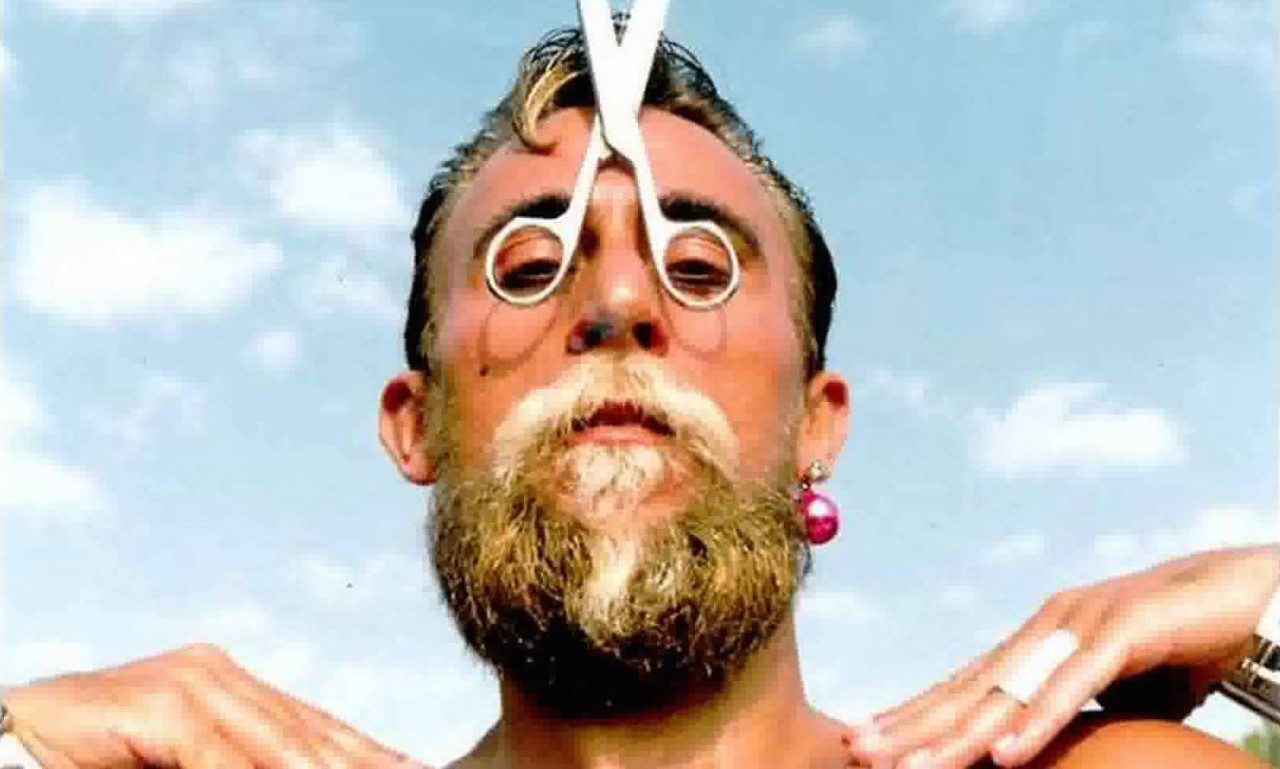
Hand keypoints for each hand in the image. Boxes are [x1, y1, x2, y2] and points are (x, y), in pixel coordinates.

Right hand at [4, 643, 430, 767]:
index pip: (315, 729)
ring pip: (280, 746)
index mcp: (226, 687)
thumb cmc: (96, 765)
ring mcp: (188, 681)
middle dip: (366, 764)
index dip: (370, 756)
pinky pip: (224, 757)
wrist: (12, 744)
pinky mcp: (159, 703)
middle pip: (310, 735)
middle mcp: (214, 675)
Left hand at [845, 544, 1279, 768]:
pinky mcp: (1124, 634)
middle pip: (968, 688)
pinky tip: (1002, 755)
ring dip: (954, 733)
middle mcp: (1046, 627)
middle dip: (910, 724)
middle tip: (855, 752)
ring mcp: (1080, 625)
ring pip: (1007, 691)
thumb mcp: (1116, 691)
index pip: (964, 685)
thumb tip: (1033, 747)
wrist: (1248, 594)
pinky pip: (1074, 687)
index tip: (868, 741)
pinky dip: (1036, 722)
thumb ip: (1073, 711)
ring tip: (907, 766)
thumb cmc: (1180, 645)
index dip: (915, 714)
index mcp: (1038, 639)